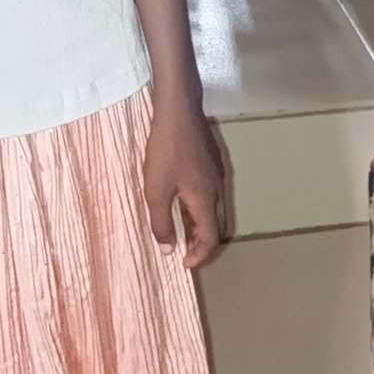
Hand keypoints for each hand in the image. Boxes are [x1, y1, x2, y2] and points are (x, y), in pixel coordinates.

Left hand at [143, 100, 231, 268]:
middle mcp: (217, 189)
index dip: (199, 255)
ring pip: (215, 209)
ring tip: (181, 229)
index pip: (211, 238)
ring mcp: (217, 174)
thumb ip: (161, 222)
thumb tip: (168, 249)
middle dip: (203, 243)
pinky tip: (182, 200)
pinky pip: (211, 194)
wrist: (178, 110)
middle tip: (184, 250)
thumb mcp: (156, 191)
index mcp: (206, 200)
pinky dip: (200, 207)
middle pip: (218, 226)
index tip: (184, 264)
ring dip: (201, 224)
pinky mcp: (212, 161)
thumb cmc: (166, 150)